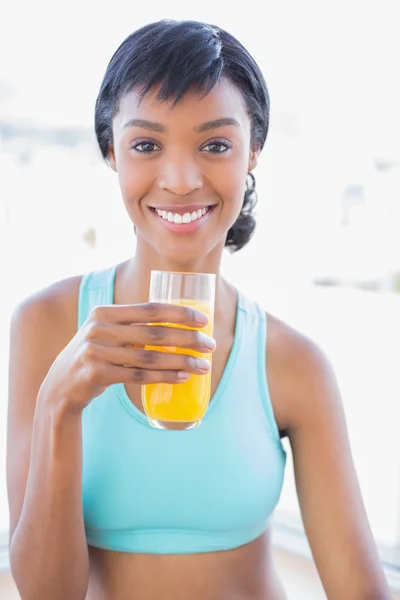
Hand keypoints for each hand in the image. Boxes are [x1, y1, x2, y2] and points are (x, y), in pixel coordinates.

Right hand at [38, 303, 214, 413]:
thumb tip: (179, 324)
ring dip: (182, 362)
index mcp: (105, 312)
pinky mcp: (98, 374)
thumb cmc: (95, 354)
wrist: (60, 384)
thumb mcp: (106, 332)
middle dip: (188, 339)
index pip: (150, 309)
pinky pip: (139, 376)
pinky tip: (183, 377)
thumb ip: (132, 325)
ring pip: (150, 357)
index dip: (180, 313)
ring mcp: (97, 352)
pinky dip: (165, 377)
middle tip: (210, 345)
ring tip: (203, 365)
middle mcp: (100, 329)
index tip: (203, 320)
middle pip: (155, 333)